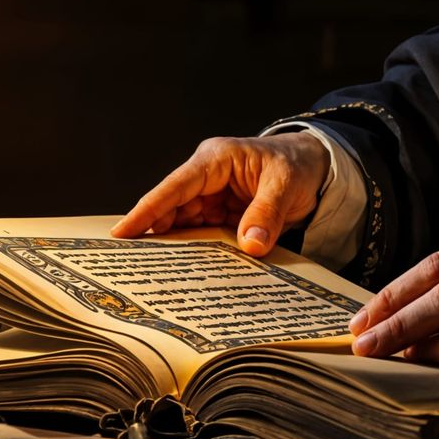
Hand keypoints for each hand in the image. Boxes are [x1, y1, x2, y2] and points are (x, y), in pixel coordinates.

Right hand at [112, 133, 328, 255]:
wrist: (316, 167)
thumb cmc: (297, 163)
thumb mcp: (285, 183)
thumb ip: (267, 212)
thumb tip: (250, 244)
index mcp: (215, 160)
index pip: (174, 187)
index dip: (147, 210)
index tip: (122, 232)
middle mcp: (207, 179)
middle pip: (173, 211)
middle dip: (158, 237)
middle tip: (136, 267)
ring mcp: (214, 199)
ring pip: (187, 228)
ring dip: (181, 250)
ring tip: (162, 278)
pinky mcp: (223, 216)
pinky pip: (206, 237)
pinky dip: (202, 254)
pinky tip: (195, 274)